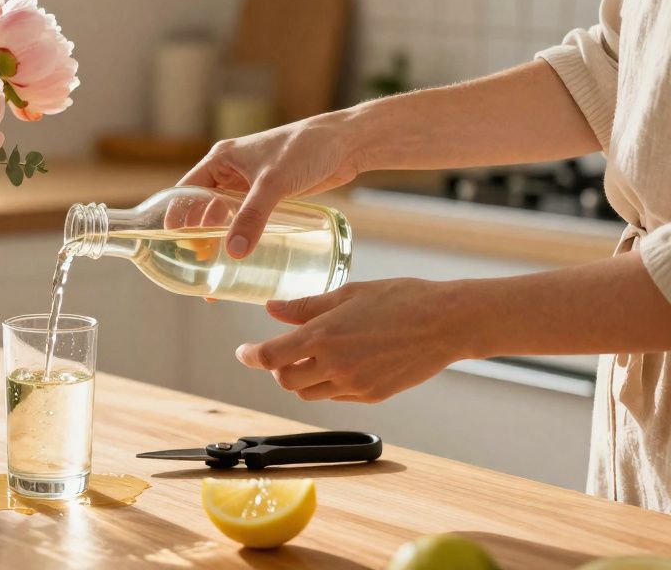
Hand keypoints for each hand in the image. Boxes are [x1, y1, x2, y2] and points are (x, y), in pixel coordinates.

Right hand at [179, 112, 363, 257]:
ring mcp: (251, 185)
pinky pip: (248, 219)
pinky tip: (241, 256)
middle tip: (193, 264)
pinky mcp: (271, 195)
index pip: (187, 189)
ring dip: (219, 239)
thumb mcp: (273, 183)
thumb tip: (235, 252)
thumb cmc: (306, 149)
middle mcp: (231, 172)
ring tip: (214, 268)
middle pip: (204, 207)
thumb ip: (253, 217)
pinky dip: (241, 236)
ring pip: (226, 216)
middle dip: (197, 234)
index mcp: (222, 159)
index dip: (176, 214)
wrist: (345, 143)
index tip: (167, 240)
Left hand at [234, 279, 474, 402]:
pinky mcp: (372, 395)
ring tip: (311, 358)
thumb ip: (305, 306)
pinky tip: (340, 364)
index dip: (250, 356)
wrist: (447, 323)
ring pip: (309, 393)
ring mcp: (354, 385)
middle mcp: (334, 366)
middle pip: (285, 380)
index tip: (244, 352)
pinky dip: (328, 385)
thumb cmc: (401, 299)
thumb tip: (272, 308)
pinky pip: (337, 396)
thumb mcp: (347, 294)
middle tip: (281, 352)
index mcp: (323, 336)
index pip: (270, 357)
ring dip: (301, 378)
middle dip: (277, 368)